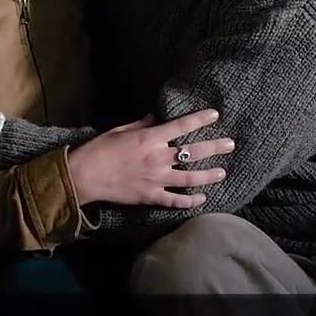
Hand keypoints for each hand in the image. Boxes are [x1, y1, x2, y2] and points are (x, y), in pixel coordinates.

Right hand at [67, 110, 235, 207]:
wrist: (85, 176)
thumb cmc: (100, 149)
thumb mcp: (121, 130)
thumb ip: (142, 125)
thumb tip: (157, 118)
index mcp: (150, 139)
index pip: (181, 126)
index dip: (200, 119)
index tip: (215, 114)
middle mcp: (158, 158)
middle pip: (193, 152)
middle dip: (215, 147)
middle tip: (230, 144)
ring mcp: (156, 179)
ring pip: (190, 178)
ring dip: (209, 175)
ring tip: (223, 172)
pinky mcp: (150, 197)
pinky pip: (175, 201)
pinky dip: (190, 201)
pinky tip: (202, 199)